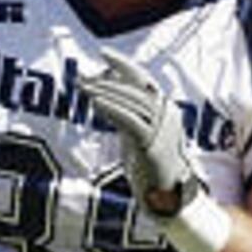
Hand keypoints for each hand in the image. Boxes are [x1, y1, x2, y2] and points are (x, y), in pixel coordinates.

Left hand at [80, 48, 198, 216]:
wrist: (168, 198)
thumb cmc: (151, 168)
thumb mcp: (137, 135)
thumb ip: (126, 114)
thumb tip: (106, 93)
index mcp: (167, 110)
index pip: (144, 79)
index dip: (124, 64)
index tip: (104, 54)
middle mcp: (168, 115)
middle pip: (135, 88)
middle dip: (107, 80)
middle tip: (82, 76)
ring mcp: (163, 129)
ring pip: (131, 101)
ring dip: (105, 92)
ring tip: (83, 88)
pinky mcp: (153, 144)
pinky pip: (130, 119)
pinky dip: (111, 108)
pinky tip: (94, 102)